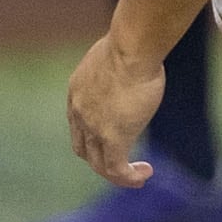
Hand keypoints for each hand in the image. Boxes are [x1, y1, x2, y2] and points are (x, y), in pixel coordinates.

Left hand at [66, 29, 169, 185]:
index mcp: (77, 92)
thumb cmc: (131, 44)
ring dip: (117, 173)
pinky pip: (116, 170)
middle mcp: (78, 112)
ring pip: (99, 164)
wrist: (131, 49)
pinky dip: (129, 177)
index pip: (78, 123)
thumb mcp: (116, 56)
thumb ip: (119, 68)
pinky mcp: (112, 139)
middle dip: (101, 158)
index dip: (93, 135)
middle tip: (124, 163)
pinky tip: (145, 173)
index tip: (116, 136)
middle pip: (83, 148)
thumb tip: (135, 62)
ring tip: (138, 175)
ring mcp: (93, 128)